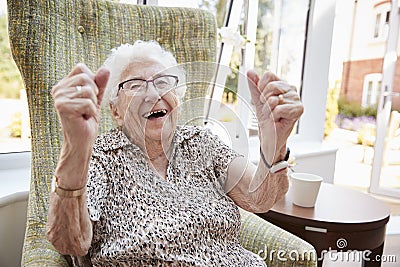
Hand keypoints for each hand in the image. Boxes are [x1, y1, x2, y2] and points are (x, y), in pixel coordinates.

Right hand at [51, 63, 109, 188]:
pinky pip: (88, 103)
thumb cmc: (87, 122)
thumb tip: (105, 68)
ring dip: (92, 104)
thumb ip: (100, 84)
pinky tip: (83, 119)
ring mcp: (59, 98)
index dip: (92, 81)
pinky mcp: (63, 107)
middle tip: (87, 108)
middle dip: (94, 94)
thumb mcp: (96, 99)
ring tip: (84, 114)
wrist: (81, 142)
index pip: (81, 68)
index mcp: (63, 85)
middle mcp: (58, 89)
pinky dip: (91, 112)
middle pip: (86, 77)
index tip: (88, 97)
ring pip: (88, 90)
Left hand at [247, 70, 302, 163]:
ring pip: (274, 99)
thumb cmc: (266, 118)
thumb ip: (254, 85)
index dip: (261, 87)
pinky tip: (278, 120)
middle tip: (268, 109)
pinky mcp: (298, 109)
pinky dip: (274, 116)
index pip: (269, 75)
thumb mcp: (257, 100)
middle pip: (271, 85)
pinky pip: (278, 108)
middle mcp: (291, 89)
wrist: (269, 136)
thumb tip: (250, 71)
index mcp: (282, 85)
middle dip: (264, 100)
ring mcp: (296, 99)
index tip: (262, 98)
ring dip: (269, 110)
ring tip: (273, 115)